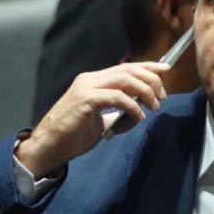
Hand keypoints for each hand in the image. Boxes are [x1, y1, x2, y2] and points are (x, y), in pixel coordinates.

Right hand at [16, 62, 169, 177]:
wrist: (48, 147)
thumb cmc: (72, 136)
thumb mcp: (100, 121)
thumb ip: (116, 112)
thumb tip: (138, 110)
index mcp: (93, 81)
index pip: (126, 67)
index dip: (147, 66)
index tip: (165, 69)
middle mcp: (89, 79)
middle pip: (129, 70)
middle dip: (151, 80)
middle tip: (162, 96)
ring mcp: (86, 88)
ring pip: (125, 80)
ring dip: (145, 92)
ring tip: (154, 106)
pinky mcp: (85, 100)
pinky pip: (117, 98)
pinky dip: (132, 107)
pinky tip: (138, 117)